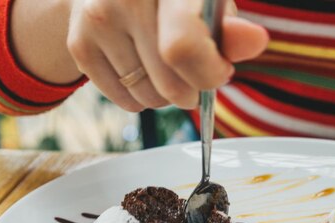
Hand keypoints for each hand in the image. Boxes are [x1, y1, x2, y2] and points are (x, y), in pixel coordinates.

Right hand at [66, 0, 268, 110]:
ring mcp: (97, 17)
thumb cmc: (175, 2)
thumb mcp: (209, 6)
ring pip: (147, 98)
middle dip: (192, 91)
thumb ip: (231, 30)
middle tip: (194, 73)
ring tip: (167, 69)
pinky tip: (144, 71)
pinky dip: (141, 99)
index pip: (183, 47)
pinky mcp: (78, 42)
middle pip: (168, 82)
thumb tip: (256, 40)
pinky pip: (124, 101)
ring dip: (167, 97)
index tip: (220, 71)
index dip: (207, 72)